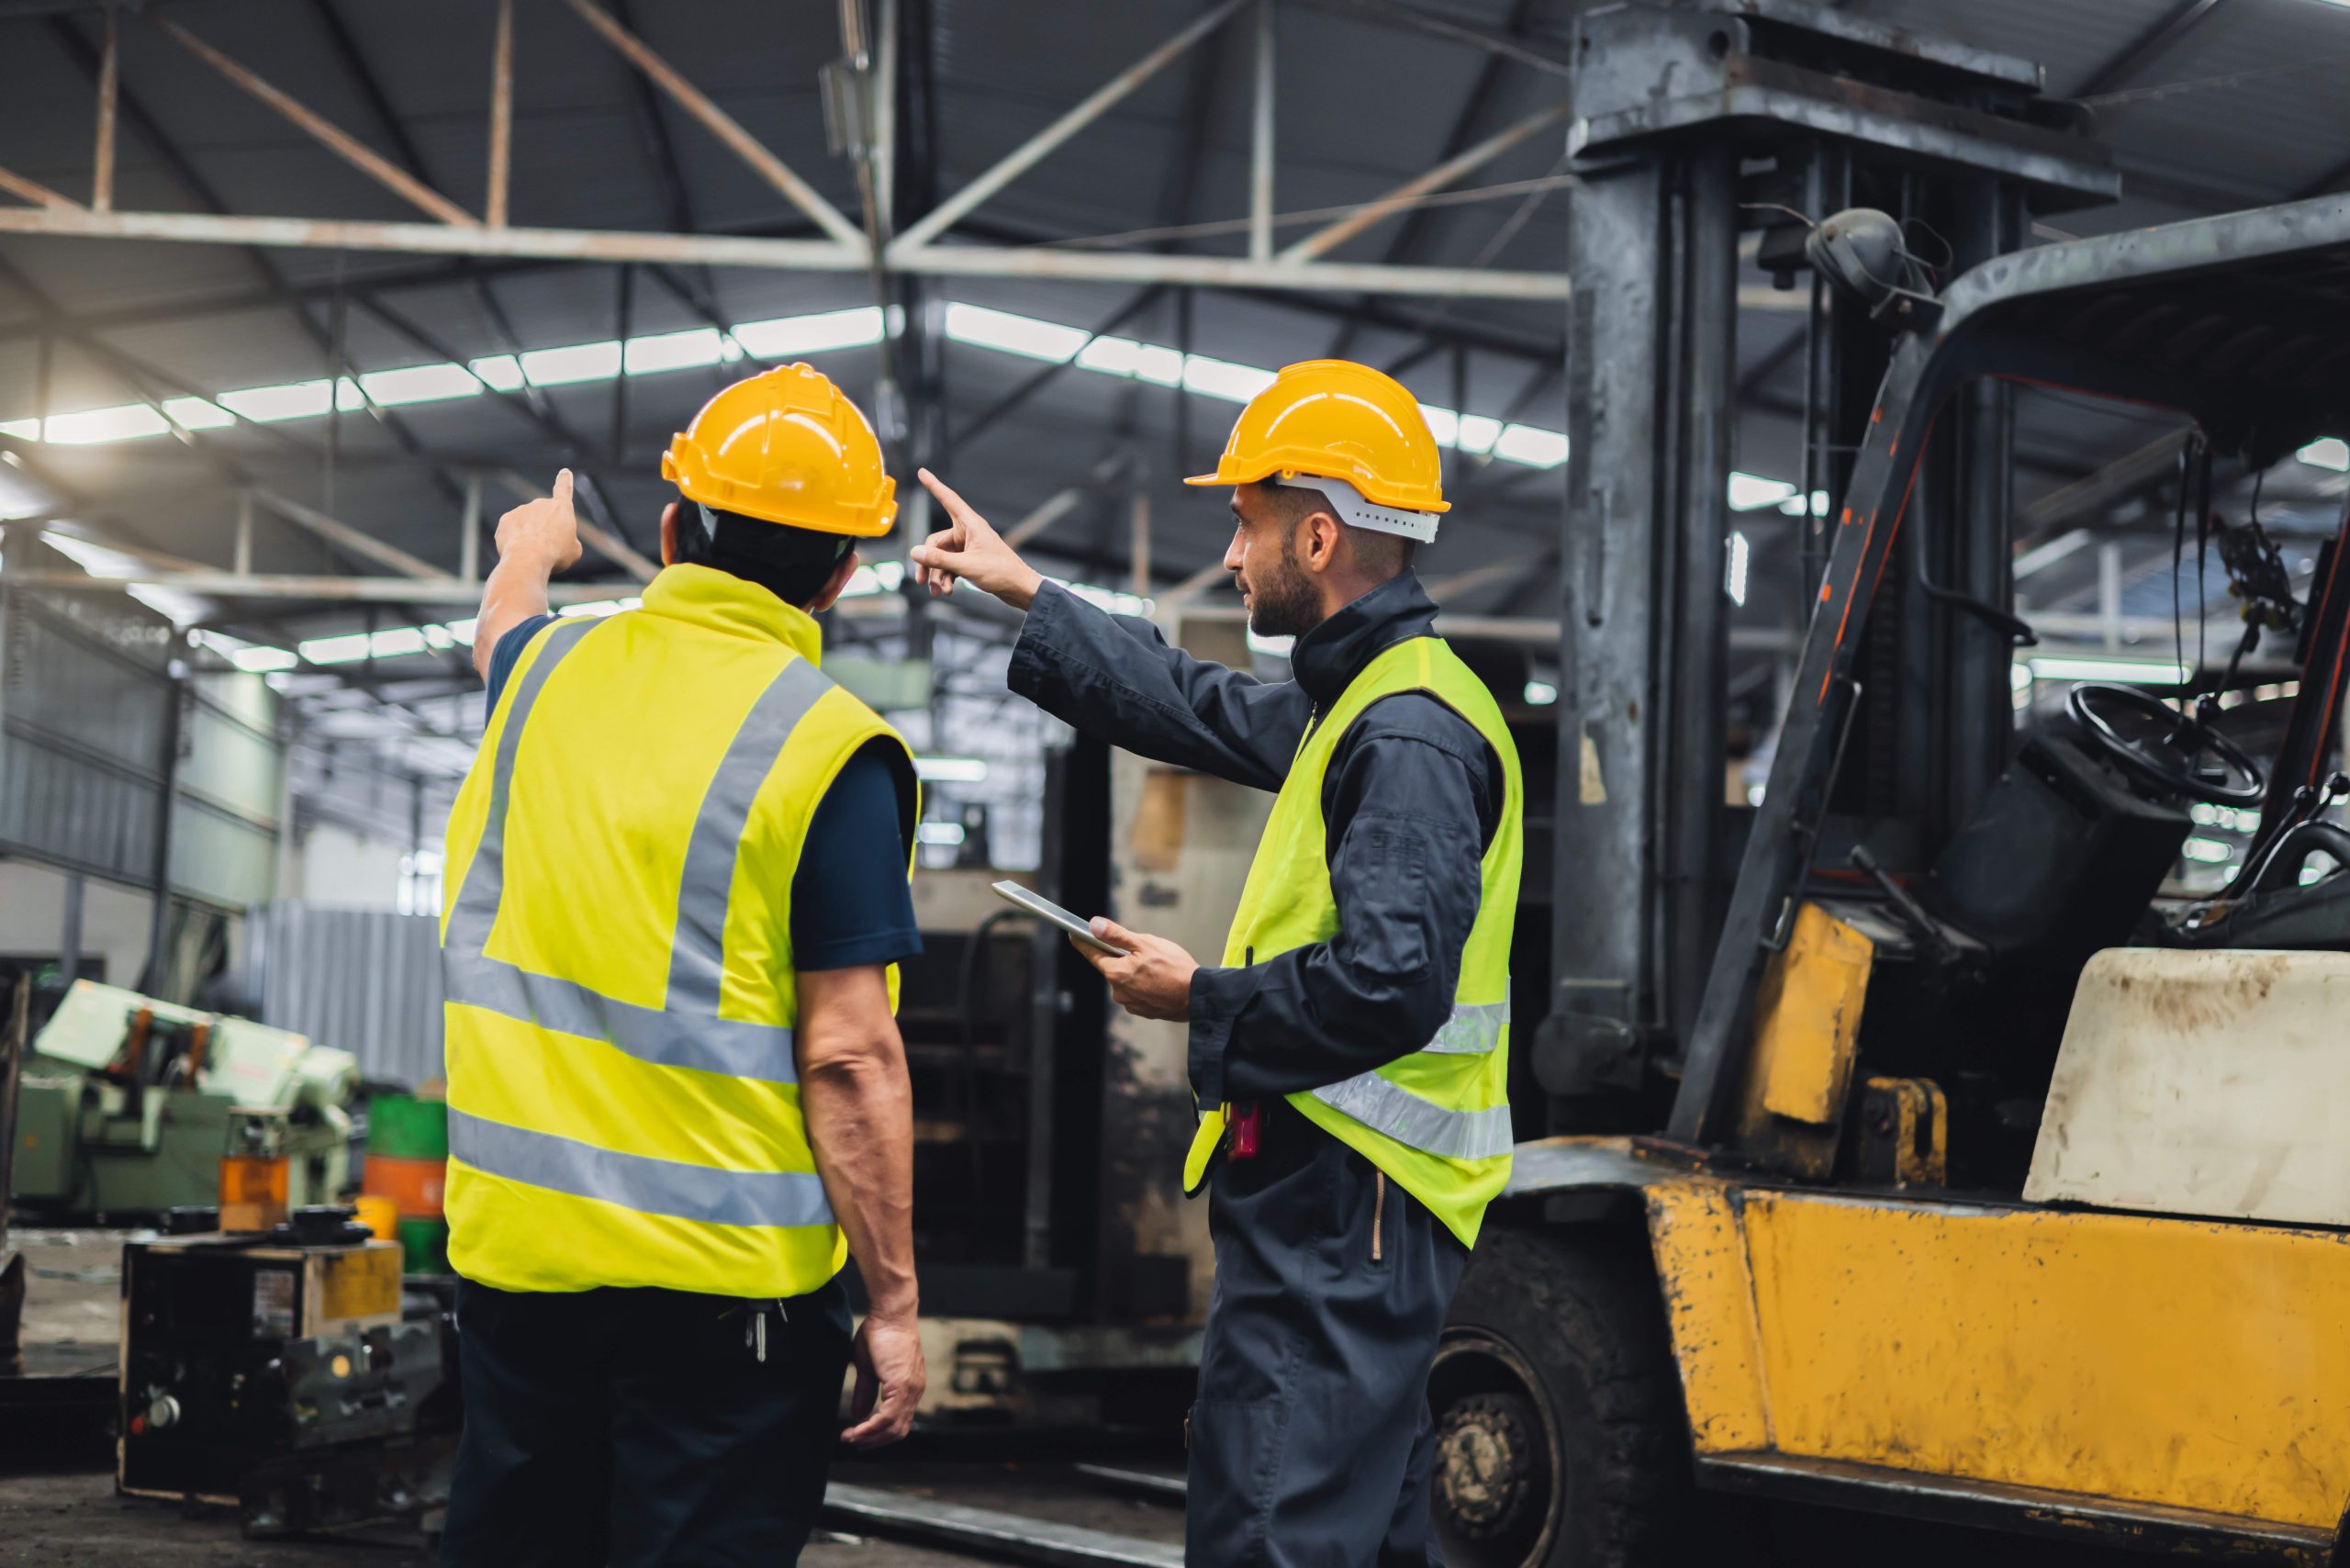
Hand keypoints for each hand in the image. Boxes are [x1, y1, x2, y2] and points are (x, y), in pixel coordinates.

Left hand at [494, 468, 583, 573]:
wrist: (528, 557)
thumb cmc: (555, 553)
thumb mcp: (574, 550)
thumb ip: (568, 541)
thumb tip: (559, 542)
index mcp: (561, 508)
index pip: (564, 489)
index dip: (565, 480)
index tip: (564, 472)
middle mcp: (540, 504)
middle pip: (542, 517)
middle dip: (543, 530)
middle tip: (547, 548)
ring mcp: (521, 510)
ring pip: (526, 526)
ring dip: (528, 537)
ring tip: (533, 553)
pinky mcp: (505, 520)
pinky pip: (511, 531)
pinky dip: (515, 541)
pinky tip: (519, 551)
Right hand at [840, 1312, 924, 1447]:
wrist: (890, 1312)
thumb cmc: (880, 1332)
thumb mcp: (869, 1367)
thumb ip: (866, 1391)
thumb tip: (859, 1414)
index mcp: (909, 1387)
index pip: (898, 1422)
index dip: (878, 1433)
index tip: (857, 1437)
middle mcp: (914, 1391)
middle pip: (898, 1431)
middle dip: (873, 1441)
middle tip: (853, 1442)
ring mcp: (911, 1389)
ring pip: (894, 1428)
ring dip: (870, 1437)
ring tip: (850, 1438)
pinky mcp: (902, 1385)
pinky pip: (889, 1417)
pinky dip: (872, 1428)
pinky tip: (856, 1431)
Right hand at [908, 468, 1044, 610]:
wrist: (1019, 589)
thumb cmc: (1001, 573)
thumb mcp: (967, 566)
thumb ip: (939, 559)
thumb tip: (915, 552)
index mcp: (971, 524)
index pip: (948, 499)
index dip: (934, 485)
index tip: (922, 472)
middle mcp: (968, 532)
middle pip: (936, 541)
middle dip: (928, 562)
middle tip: (922, 580)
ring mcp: (968, 547)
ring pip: (941, 557)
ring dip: (937, 574)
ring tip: (938, 591)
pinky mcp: (969, 560)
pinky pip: (949, 565)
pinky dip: (945, 578)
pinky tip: (945, 591)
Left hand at [1072, 917, 1197, 1021]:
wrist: (1197, 996)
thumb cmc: (1174, 968)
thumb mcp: (1145, 943)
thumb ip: (1117, 935)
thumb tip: (1094, 925)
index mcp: (1115, 973)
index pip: (1092, 954)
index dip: (1083, 942)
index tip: (1074, 934)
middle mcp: (1118, 991)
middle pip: (1112, 967)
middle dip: (1123, 957)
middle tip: (1144, 951)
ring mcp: (1130, 1003)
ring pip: (1127, 980)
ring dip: (1135, 972)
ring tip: (1158, 967)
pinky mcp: (1143, 1011)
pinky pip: (1138, 992)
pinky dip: (1145, 984)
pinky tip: (1160, 980)